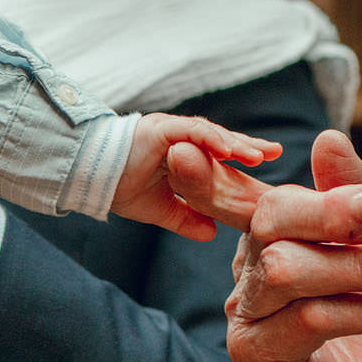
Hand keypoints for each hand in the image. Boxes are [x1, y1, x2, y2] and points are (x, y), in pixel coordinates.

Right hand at [109, 112, 281, 240]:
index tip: (269, 163)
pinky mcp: (161, 128)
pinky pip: (192, 131)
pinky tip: (230, 149)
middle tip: (275, 153)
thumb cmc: (117, 187)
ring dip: (235, 144)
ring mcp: (171, 129)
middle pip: (221, 140)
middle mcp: (179, 138)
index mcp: (181, 154)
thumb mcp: (159, 209)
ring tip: (259, 155)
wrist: (86, 178)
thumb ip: (185, 218)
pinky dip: (212, 139)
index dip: (241, 158)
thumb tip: (212, 234)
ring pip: (210, 134)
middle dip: (248, 146)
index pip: (218, 154)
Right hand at [170, 130, 361, 361]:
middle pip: (269, 221)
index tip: (191, 146)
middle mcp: (250, 272)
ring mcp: (248, 318)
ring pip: (288, 269)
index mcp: (273, 237)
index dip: (216, 174)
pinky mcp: (260, 358)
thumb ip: (356, 194)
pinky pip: (308, 317)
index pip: (246, 195)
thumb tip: (327, 138)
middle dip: (332, 211)